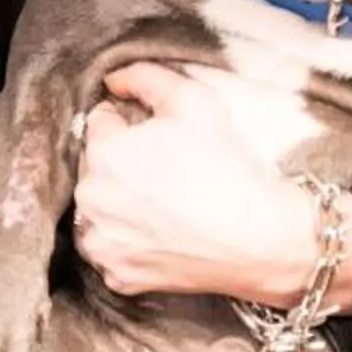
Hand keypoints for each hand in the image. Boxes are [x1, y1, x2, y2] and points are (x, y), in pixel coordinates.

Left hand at [71, 61, 351, 309]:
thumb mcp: (194, 100)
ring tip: (163, 204)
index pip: (99, 123)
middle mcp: (92, 199)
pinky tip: (160, 234)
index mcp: (105, 152)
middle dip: (122, 164)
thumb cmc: (228, 165)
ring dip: (117, 203)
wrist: (260, 237)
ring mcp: (101, 242)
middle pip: (95, 168)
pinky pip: (110, 249)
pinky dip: (127, 242)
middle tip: (167, 173)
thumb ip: (144, 77)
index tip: (160, 141)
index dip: (130, 125)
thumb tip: (112, 81)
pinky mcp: (116, 275)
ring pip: (97, 209)